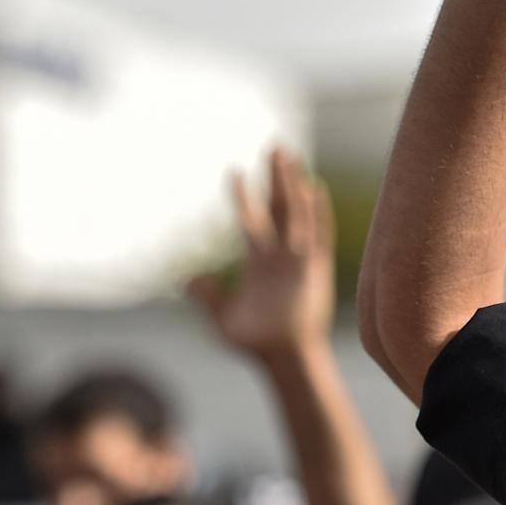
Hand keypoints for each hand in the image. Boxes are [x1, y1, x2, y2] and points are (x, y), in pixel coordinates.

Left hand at [192, 148, 335, 357]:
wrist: (285, 359)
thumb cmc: (256, 342)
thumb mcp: (223, 320)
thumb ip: (207, 298)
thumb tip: (188, 278)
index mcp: (259, 262)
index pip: (251, 220)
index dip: (243, 196)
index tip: (235, 170)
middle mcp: (280, 253)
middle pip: (277, 206)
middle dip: (275, 176)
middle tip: (273, 145)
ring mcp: (299, 258)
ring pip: (296, 212)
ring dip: (292, 184)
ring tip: (289, 155)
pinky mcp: (315, 268)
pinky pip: (317, 234)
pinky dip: (316, 212)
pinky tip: (314, 188)